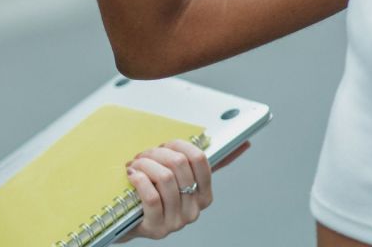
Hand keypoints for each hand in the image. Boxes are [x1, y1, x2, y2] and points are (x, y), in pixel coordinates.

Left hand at [118, 139, 249, 240]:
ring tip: (135, 166)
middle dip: (157, 153)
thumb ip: (202, 163)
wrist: (127, 220)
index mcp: (204, 195)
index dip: (179, 145)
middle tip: (144, 155)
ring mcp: (177, 222)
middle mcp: (194, 211)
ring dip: (144, 164)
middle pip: (179, 164)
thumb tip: (244, 144)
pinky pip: (151, 196)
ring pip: (165, 178)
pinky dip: (138, 180)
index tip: (166, 146)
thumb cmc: (154, 191)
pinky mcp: (157, 229)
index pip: (200, 159)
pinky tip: (132, 176)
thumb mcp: (179, 177)